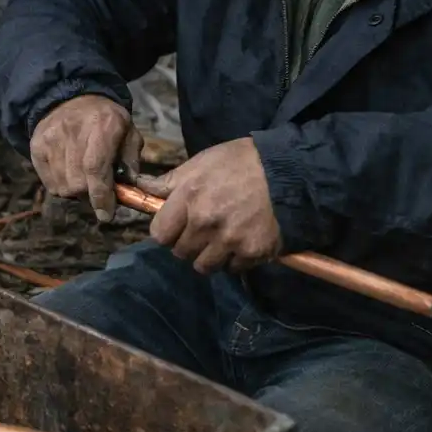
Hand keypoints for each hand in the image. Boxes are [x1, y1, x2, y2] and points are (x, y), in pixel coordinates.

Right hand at [29, 95, 142, 221]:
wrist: (69, 98)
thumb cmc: (104, 120)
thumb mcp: (127, 132)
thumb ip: (131, 160)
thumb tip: (128, 189)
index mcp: (102, 125)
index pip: (96, 168)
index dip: (101, 196)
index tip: (106, 214)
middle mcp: (72, 131)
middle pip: (78, 182)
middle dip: (90, 195)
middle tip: (98, 191)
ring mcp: (50, 139)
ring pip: (62, 186)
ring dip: (76, 192)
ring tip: (84, 180)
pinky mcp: (36, 147)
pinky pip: (49, 183)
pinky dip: (62, 187)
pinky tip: (69, 175)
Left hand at [142, 137, 280, 273]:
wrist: (290, 172)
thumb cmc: (242, 162)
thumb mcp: (202, 162)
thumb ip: (170, 182)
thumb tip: (141, 188)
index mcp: (189, 198)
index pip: (159, 234)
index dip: (166, 230)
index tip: (177, 225)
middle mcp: (206, 223)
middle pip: (180, 252)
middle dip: (187, 243)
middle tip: (202, 230)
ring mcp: (230, 241)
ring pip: (204, 266)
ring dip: (209, 256)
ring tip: (221, 238)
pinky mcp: (252, 253)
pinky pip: (232, 269)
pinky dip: (234, 260)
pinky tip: (241, 241)